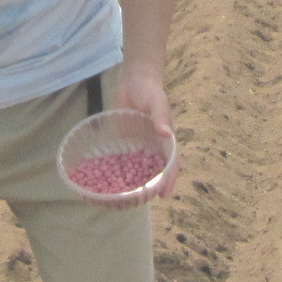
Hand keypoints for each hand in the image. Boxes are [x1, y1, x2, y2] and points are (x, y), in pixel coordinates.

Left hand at [114, 62, 178, 198]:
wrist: (135, 80)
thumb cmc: (151, 91)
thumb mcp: (157, 102)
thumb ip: (161, 117)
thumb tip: (166, 134)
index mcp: (165, 139)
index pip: (171, 163)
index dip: (169, 180)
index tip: (164, 195)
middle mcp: (153, 145)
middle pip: (155, 170)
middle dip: (152, 186)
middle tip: (143, 201)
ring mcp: (139, 144)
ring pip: (140, 167)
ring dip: (136, 181)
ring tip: (128, 198)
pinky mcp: (126, 140)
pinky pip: (124, 157)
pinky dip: (120, 169)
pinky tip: (111, 180)